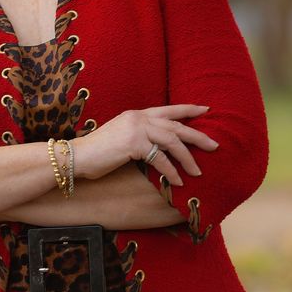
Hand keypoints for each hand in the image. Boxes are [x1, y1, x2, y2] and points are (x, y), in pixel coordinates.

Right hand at [74, 104, 217, 185]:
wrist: (77, 157)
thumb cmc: (98, 153)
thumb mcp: (122, 138)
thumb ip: (140, 136)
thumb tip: (160, 148)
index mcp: (136, 114)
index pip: (168, 110)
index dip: (189, 110)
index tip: (206, 110)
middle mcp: (138, 118)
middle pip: (176, 125)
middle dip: (198, 136)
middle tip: (214, 146)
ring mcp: (136, 129)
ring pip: (172, 141)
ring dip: (188, 158)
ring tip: (197, 172)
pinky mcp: (133, 143)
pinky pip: (160, 158)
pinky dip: (171, 171)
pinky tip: (178, 181)